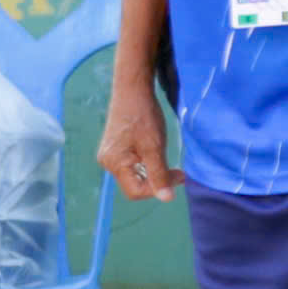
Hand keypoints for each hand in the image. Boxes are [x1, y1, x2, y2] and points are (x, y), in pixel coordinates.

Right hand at [96, 83, 185, 201]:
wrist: (133, 89)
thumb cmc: (143, 116)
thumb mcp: (155, 147)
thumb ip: (159, 174)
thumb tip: (166, 199)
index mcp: (114, 163)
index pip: (136, 192)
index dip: (157, 189)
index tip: (178, 177)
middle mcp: (108, 162)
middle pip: (136, 185)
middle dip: (158, 180)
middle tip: (179, 172)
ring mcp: (111, 155)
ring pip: (136, 175)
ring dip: (155, 171)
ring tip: (168, 158)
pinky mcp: (116, 148)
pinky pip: (134, 165)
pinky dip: (148, 163)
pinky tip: (157, 152)